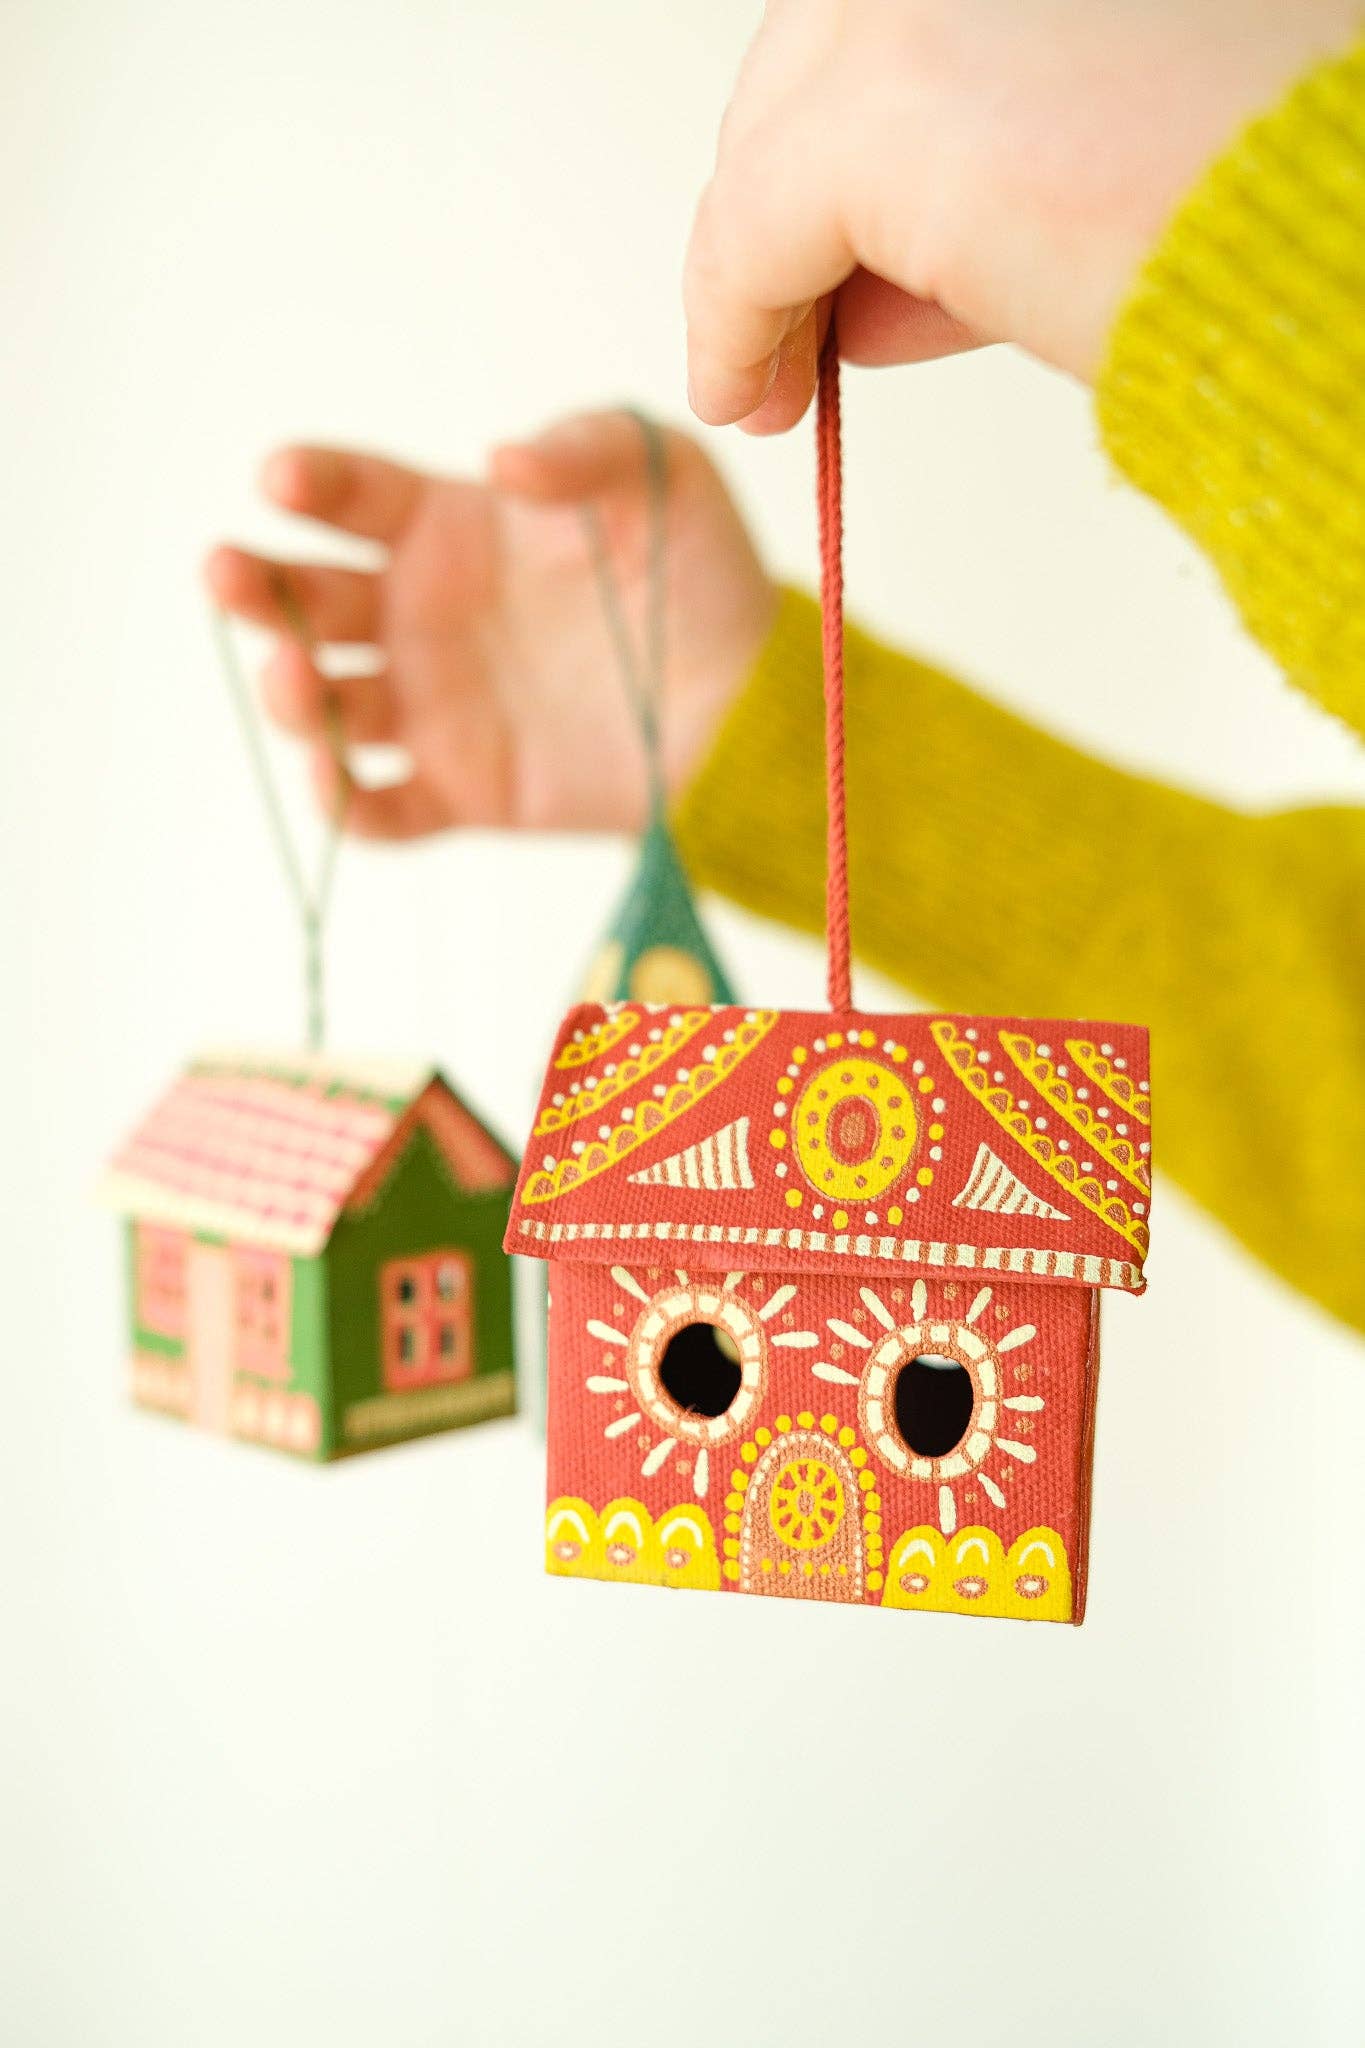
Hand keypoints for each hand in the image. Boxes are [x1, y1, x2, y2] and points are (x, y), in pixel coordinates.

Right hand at [204, 417, 776, 837]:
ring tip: (299, 680)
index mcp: (450, 529)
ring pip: (326, 705)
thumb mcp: (658, 474)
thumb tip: (503, 461)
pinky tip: (338, 783)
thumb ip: (584, 448)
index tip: (280, 479)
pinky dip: (346, 806)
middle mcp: (421, 615)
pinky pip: (380, 808)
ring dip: (292, 694)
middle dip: (256, 587)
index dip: (310, 483)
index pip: (354, 498)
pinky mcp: (461, 789)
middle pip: (308, 599)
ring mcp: (433, 706)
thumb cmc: (699, 573)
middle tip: (228, 573)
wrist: (747, 701)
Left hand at [684, 0, 1359, 427]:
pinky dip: (733, 322)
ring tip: (771, 387)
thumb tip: (866, 296)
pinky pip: (753, 230)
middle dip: (794, 210)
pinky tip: (744, 395)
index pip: (896, 28)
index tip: (833, 274)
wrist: (1334, 269)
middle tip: (790, 341)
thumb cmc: (1262, 228)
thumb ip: (979, 191)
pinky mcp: (887, 103)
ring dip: (761, 273)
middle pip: (815, 66)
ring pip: (779, 138)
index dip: (851, 153)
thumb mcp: (1097, 175)